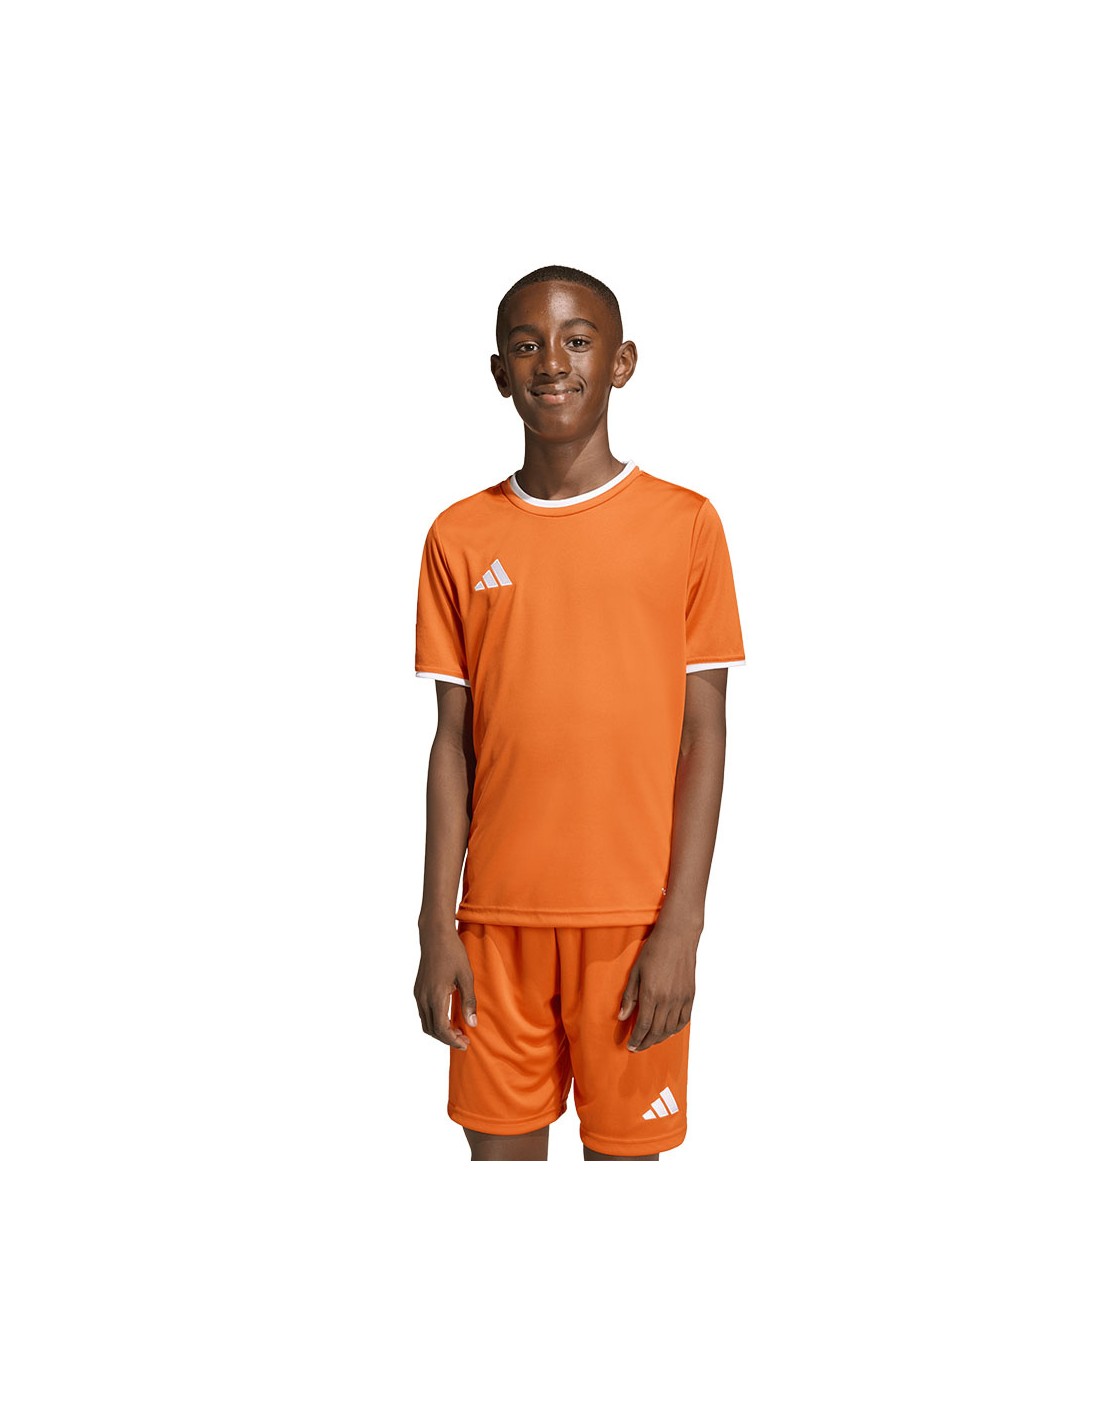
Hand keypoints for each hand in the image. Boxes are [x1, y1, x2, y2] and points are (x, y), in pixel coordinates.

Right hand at [414, 925, 476, 1049]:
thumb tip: (472, 1024)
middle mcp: (423, 998)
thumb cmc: (453, 953)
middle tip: (464, 1040)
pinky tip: (448, 1017)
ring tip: (457, 1031)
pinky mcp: (418, 990)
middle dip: (447, 1039)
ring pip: (425, 1023)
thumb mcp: (466, 976)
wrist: (435, 936)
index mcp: (435, 996)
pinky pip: (423, 1013)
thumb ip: (469, 1001)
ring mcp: (418, 994)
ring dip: (440, 1031)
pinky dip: (434, 1021)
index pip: (441, 1029)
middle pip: (432, 1030)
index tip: (465, 1043)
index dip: (452, 1040)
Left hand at [618, 919, 699, 1051]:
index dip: (636, 1039)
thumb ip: (629, 996)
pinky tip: (667, 1031)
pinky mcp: (690, 996)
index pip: (643, 1026)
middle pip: (657, 1031)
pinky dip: (675, 1029)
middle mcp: (667, 1000)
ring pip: (670, 1029)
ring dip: (659, 1038)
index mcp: (651, 994)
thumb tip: (622, 1017)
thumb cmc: (654, 951)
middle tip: (638, 1047)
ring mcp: (681, 999)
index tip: (631, 1046)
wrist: (678, 937)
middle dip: (646, 1042)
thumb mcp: (635, 972)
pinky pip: (683, 1020)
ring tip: (650, 1040)